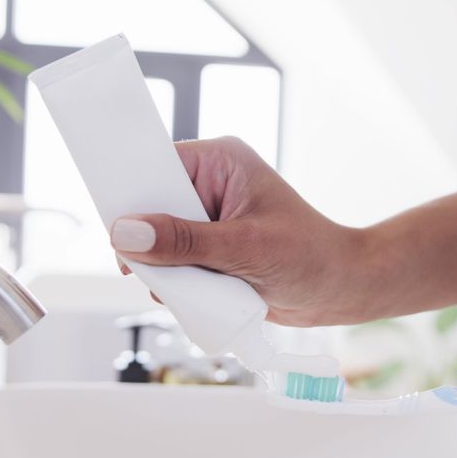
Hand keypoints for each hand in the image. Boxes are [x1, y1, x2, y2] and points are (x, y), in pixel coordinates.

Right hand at [110, 137, 372, 326]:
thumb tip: (127, 233)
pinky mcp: (210, 248)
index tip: (117, 229)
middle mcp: (211, 185)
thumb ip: (184, 242)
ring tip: (189, 286)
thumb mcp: (244, 248)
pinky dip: (176, 282)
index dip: (132, 195)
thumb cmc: (310, 257)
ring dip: (164, 268)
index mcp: (221, 162)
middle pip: (151, 206)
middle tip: (151, 271)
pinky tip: (195, 295)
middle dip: (148, 241)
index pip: (157, 166)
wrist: (340, 290)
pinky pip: (172, 262)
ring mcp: (209, 219)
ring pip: (157, 240)